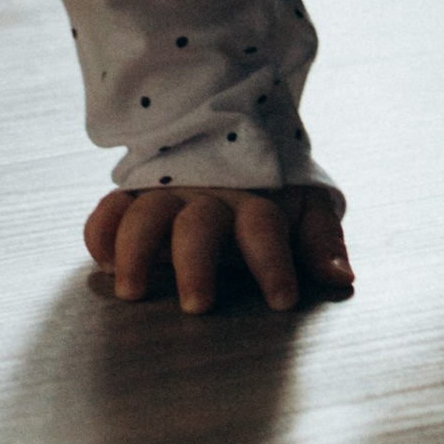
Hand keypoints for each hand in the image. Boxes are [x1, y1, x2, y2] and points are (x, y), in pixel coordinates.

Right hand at [84, 181, 353, 314]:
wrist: (229, 139)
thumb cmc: (272, 191)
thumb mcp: (306, 210)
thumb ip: (322, 242)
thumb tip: (341, 277)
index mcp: (253, 203)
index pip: (263, 228)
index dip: (272, 262)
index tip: (282, 300)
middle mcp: (207, 199)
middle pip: (198, 225)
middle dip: (196, 263)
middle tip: (197, 305)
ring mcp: (166, 197)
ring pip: (146, 214)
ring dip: (137, 249)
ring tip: (133, 291)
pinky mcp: (134, 200)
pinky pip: (110, 210)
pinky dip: (101, 231)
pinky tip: (102, 261)